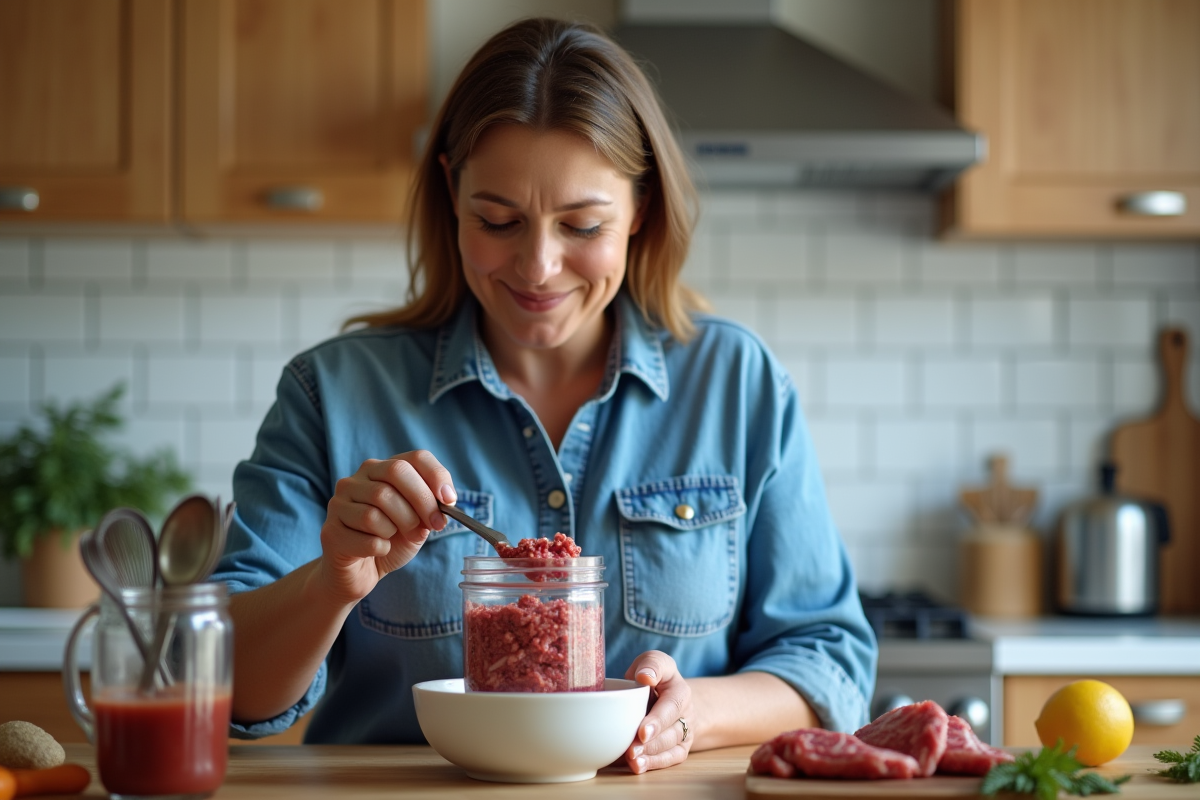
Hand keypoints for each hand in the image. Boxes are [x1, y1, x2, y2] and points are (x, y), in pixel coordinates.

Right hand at [316, 450, 455, 604]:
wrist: (359, 573)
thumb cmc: (390, 541)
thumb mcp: (418, 519)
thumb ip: (430, 505)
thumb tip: (445, 499)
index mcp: (379, 470)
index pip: (414, 458)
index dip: (436, 476)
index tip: (449, 500)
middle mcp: (355, 480)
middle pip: (395, 473)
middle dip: (422, 501)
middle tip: (433, 525)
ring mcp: (338, 503)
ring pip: (378, 508)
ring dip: (400, 529)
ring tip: (398, 538)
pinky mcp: (330, 531)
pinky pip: (368, 539)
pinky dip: (382, 548)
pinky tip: (378, 550)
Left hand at [623, 651, 694, 773]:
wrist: (668, 696)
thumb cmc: (655, 676)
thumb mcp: (654, 661)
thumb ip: (651, 665)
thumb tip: (645, 677)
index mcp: (680, 691)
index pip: (672, 706)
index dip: (657, 720)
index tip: (642, 731)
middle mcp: (686, 713)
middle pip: (671, 731)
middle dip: (651, 742)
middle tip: (632, 750)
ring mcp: (684, 732)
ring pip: (670, 747)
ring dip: (651, 755)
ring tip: (632, 759)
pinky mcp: (679, 747)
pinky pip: (671, 759)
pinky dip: (655, 764)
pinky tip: (638, 766)